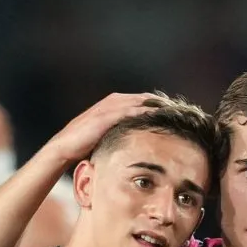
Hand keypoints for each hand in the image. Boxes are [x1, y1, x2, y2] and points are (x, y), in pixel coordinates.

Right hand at [48, 92, 164, 164]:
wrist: (64, 148)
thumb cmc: (83, 146)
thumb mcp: (106, 136)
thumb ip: (120, 133)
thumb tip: (135, 143)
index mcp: (114, 104)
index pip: (142, 101)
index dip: (158, 106)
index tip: (175, 113)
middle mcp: (114, 101)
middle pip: (145, 98)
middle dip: (162, 103)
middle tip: (182, 110)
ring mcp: (110, 107)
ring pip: (140, 102)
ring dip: (158, 106)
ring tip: (175, 112)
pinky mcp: (106, 116)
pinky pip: (130, 111)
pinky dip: (145, 112)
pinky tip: (158, 116)